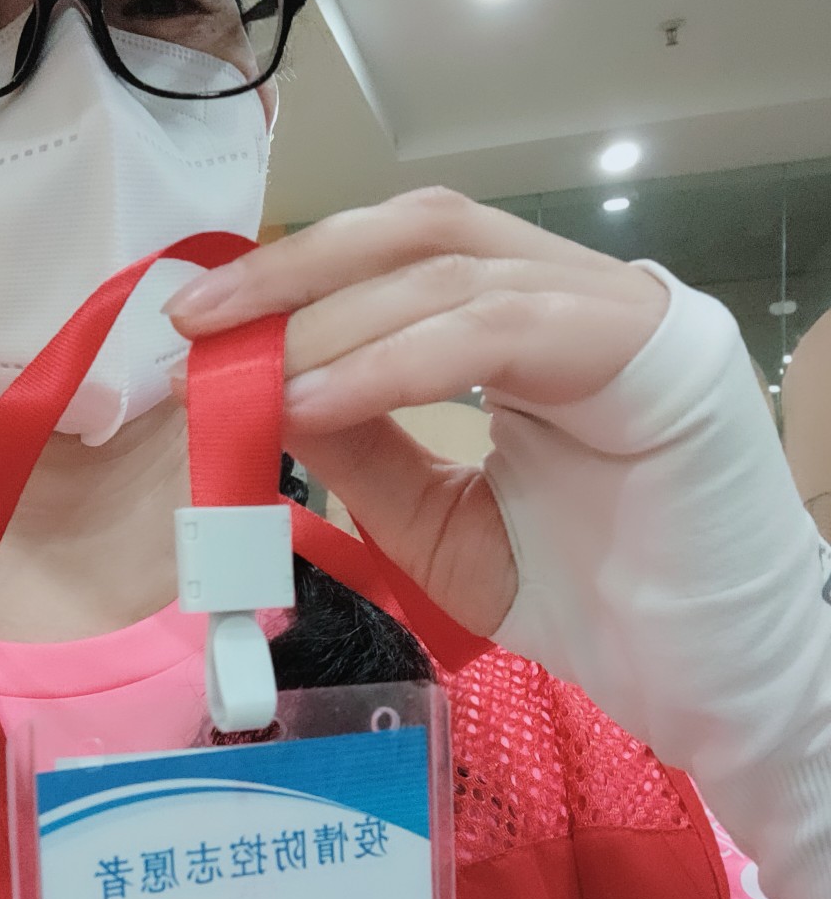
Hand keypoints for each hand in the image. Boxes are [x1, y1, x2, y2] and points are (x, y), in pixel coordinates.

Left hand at [167, 187, 668, 640]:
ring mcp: (616, 308)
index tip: (200, 325)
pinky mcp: (650, 345)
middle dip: (297, 269)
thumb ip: (363, 445)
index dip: (296, 274)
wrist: (699, 671)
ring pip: (450, 266)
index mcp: (530, 320)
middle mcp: (573, 292)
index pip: (402, 254)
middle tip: (198, 321)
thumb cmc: (586, 597)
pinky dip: (393, 360)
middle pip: (419, 228)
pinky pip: (496, 327)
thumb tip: (265, 386)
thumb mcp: (435, 520)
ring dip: (332, 317)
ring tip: (251, 377)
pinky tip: (317, 401)